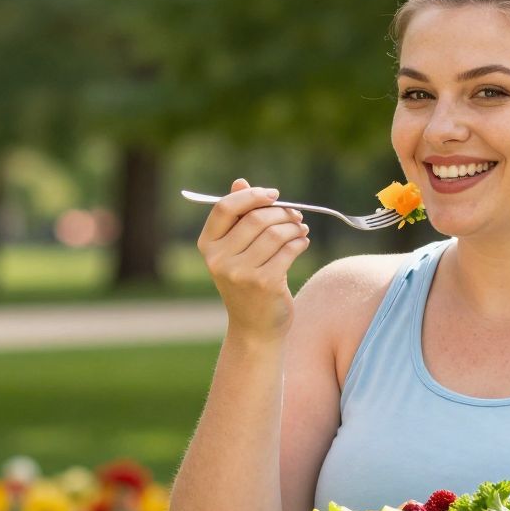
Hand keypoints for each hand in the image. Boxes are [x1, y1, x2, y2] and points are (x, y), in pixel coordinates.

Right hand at [196, 177, 310, 338]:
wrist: (254, 328)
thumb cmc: (246, 283)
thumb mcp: (235, 251)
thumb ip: (237, 217)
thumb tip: (240, 182)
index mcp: (207, 246)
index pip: (224, 208)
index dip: (251, 196)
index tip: (273, 195)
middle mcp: (219, 260)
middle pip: (255, 218)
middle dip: (281, 212)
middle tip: (296, 215)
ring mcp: (240, 273)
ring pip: (276, 233)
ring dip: (294, 227)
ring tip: (301, 229)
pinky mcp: (264, 283)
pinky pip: (289, 250)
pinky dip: (300, 243)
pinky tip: (302, 243)